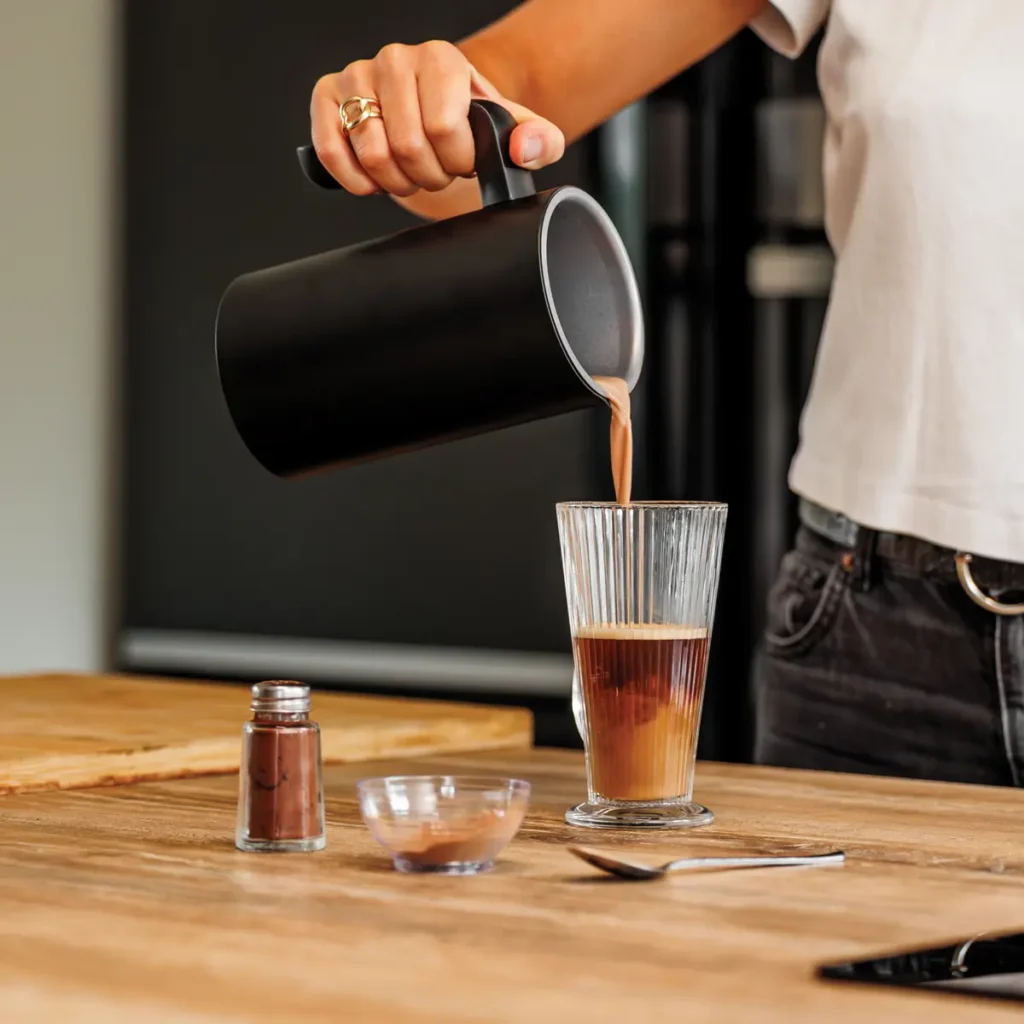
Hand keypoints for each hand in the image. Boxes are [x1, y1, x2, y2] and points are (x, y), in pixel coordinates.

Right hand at [309, 40, 564, 197]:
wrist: (435, 119)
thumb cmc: (471, 125)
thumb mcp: (512, 132)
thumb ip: (537, 140)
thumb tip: (524, 149)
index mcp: (441, 59)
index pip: (443, 127)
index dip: (456, 161)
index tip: (463, 161)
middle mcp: (395, 59)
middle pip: (407, 146)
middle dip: (428, 176)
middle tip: (437, 171)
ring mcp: (357, 77)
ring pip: (373, 155)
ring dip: (396, 181)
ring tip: (411, 171)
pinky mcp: (327, 98)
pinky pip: (332, 151)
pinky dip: (356, 180)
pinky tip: (375, 179)